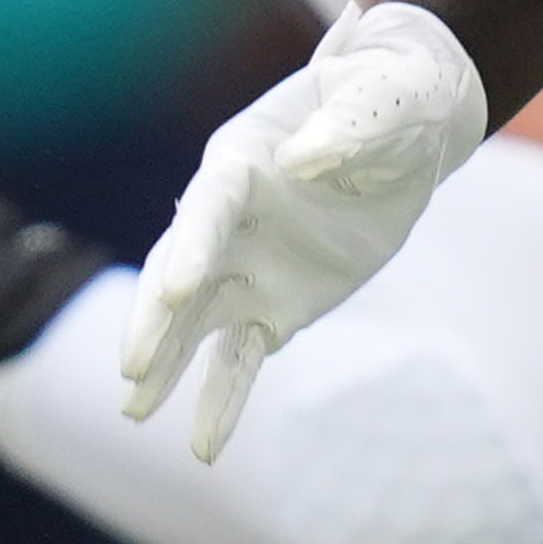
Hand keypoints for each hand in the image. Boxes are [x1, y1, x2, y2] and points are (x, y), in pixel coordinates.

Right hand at [121, 3, 486, 457]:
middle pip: (180, 269)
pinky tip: (204, 448)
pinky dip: (223, 399)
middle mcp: (230, 219)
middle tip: (132, 366)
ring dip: (167, 365)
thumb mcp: (380, 100)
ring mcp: (247, 267)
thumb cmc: (390, 96)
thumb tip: (305, 161)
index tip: (178, 291)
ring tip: (133, 412)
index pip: (208, 208)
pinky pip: (241, 358)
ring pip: (195, 323)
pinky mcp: (276, 306)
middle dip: (157, 318)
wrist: (410, 127)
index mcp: (243, 158)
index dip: (192, 247)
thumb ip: (344, 128)